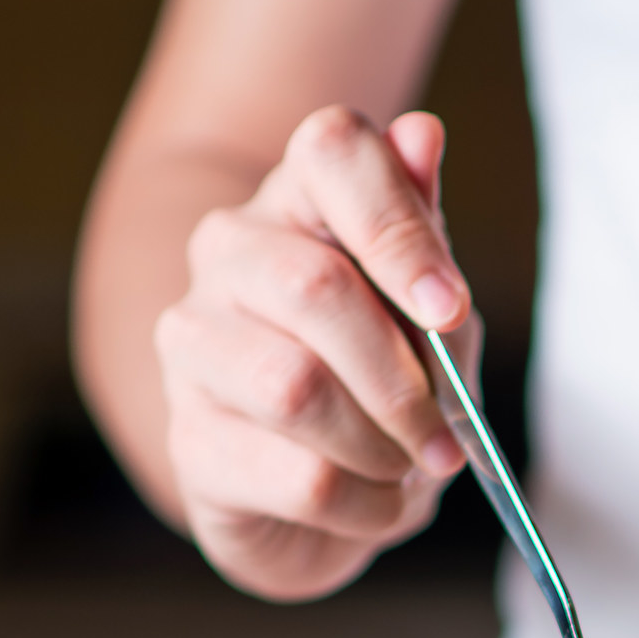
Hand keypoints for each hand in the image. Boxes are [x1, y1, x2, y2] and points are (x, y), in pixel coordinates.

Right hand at [153, 106, 471, 599]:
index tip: (448, 308)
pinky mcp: (190, 440)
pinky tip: (374, 503)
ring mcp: (192, 344)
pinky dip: (364, 503)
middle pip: (312, 285)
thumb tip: (422, 134)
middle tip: (445, 434)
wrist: (317, 496)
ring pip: (295, 387)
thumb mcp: (429, 312)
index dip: (396, 226)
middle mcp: (228, 254)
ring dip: (381, 445)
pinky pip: (296, 475)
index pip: (329, 149)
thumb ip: (425, 234)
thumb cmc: (380, 383)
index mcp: (297, 201)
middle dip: (402, 377)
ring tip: (407, 467)